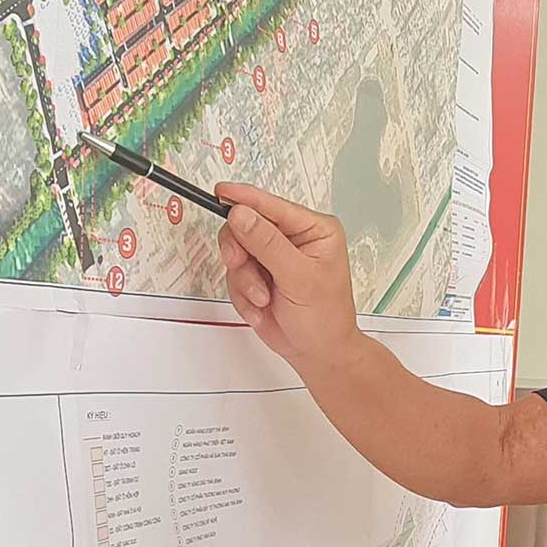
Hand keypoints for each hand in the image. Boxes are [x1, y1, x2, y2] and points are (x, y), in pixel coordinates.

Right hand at [215, 183, 356, 370]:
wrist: (317, 353)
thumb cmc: (325, 318)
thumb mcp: (299, 278)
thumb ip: (268, 244)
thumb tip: (241, 214)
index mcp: (314, 229)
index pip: (273, 206)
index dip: (245, 199)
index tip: (222, 193)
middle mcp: (292, 238)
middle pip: (245, 225)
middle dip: (241, 252)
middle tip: (240, 265)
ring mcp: (272, 257)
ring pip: (236, 252)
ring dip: (244, 280)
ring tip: (263, 299)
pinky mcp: (257, 276)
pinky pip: (233, 276)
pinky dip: (243, 295)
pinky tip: (262, 308)